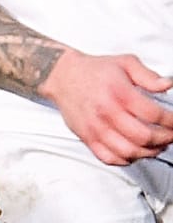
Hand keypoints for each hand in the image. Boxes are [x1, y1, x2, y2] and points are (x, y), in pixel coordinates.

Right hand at [40, 49, 172, 164]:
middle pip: (144, 137)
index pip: (154, 114)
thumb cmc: (95, 70)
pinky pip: (110, 158)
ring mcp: (95, 127)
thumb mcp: (124, 63)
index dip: (172, 121)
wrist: (62, 76)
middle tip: (170, 135)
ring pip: (129, 151)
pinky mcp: (87, 137)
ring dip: (149, 152)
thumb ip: (148, 75)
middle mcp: (106, 112)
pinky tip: (134, 151)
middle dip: (165, 139)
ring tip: (156, 145)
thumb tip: (168, 85)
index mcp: (119, 92)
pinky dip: (127, 159)